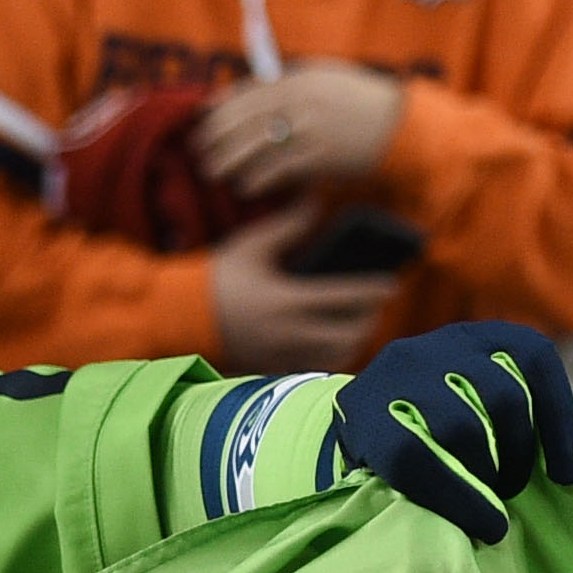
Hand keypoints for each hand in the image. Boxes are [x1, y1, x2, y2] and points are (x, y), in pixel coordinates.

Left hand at [191, 63, 406, 196]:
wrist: (399, 125)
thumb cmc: (361, 103)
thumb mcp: (326, 79)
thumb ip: (292, 83)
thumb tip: (255, 91)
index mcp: (300, 78)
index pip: (249, 92)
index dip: (221, 107)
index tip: (202, 119)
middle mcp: (301, 100)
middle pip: (244, 120)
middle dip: (216, 137)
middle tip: (198, 152)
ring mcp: (309, 128)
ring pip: (255, 146)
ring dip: (229, 161)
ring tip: (213, 173)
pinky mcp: (319, 156)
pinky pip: (278, 170)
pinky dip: (258, 179)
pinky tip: (245, 187)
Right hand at [207, 201, 397, 371]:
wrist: (180, 319)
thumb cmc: (217, 279)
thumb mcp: (251, 246)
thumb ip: (287, 226)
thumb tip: (316, 202)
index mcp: (288, 300)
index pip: (346, 298)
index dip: (374, 291)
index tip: (391, 284)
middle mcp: (291, 333)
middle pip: (350, 334)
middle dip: (370, 320)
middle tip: (377, 307)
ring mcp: (283, 356)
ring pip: (337, 356)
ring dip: (355, 341)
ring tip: (360, 326)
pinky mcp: (273, 369)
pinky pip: (316, 369)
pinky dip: (333, 358)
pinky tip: (335, 346)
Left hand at [332, 320, 572, 542]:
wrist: (390, 393)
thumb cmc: (384, 455)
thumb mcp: (373, 477)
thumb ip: (401, 497)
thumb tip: (447, 538)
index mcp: (363, 410)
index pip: (408, 453)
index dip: (454, 498)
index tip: (489, 530)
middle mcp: (403, 365)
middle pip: (460, 425)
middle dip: (487, 476)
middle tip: (498, 502)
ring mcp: (449, 341)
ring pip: (504, 395)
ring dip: (520, 451)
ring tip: (514, 483)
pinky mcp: (494, 332)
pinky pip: (539, 365)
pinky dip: (558, 417)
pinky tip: (562, 462)